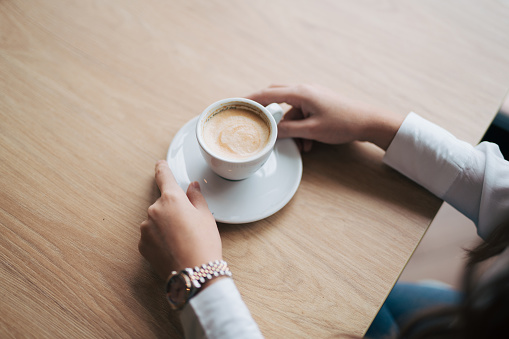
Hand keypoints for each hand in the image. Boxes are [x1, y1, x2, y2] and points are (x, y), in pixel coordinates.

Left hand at [139, 160, 221, 279]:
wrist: (194, 274)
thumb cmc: (203, 243)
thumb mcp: (205, 216)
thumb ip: (196, 197)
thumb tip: (192, 187)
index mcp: (171, 198)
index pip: (164, 177)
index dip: (162, 169)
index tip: (160, 164)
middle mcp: (154, 210)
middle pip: (163, 204)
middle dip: (174, 210)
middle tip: (190, 226)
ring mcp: (146, 228)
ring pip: (156, 221)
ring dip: (166, 226)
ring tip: (183, 240)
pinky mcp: (142, 245)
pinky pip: (151, 236)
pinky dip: (160, 239)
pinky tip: (174, 248)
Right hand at [248, 84, 403, 150]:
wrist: (368, 122)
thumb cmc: (343, 123)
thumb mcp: (312, 130)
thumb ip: (288, 130)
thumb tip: (270, 132)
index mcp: (301, 92)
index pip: (268, 94)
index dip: (250, 100)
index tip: (236, 104)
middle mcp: (304, 90)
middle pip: (276, 96)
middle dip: (266, 111)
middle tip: (254, 120)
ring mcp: (312, 96)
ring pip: (290, 110)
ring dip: (290, 128)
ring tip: (299, 146)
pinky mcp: (318, 103)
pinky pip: (301, 115)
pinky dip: (300, 129)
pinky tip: (308, 144)